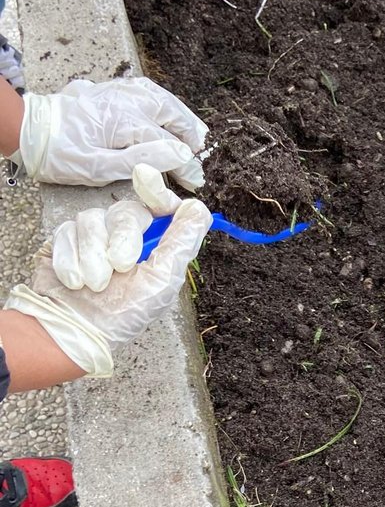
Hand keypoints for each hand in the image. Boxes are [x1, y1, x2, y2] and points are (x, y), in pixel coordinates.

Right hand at [4, 165, 210, 376]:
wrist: (73, 332)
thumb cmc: (123, 315)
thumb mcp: (162, 281)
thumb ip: (181, 242)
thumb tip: (198, 207)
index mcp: (154, 244)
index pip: (159, 206)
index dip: (156, 189)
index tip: (144, 174)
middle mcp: (125, 234)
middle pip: (128, 211)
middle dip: (122, 239)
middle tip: (120, 267)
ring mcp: (94, 235)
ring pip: (94, 218)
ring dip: (93, 255)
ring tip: (95, 284)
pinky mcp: (65, 239)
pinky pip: (68, 230)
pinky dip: (71, 260)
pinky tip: (74, 281)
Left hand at [12, 77, 206, 189]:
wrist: (30, 129)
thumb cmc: (61, 154)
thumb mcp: (99, 167)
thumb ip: (143, 159)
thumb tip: (179, 154)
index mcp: (128, 120)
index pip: (169, 143)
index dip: (186, 164)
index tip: (195, 181)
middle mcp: (128, 100)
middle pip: (173, 114)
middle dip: (192, 135)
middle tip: (202, 155)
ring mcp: (120, 91)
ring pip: (163, 99)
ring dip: (182, 116)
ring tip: (195, 133)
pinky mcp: (111, 90)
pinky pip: (148, 91)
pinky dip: (165, 102)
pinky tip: (169, 112)